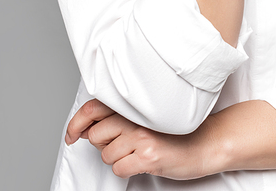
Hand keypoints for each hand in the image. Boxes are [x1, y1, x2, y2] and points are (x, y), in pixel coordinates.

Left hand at [65, 99, 218, 179]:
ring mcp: (141, 135)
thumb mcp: (145, 117)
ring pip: (106, 154)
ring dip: (117, 158)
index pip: (93, 108)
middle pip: (95, 135)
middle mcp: (135, 116)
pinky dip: (126, 170)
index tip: (71, 134)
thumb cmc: (175, 131)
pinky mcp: (147, 155)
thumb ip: (120, 116)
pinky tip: (142, 162)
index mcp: (133, 104)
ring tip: (137, 153)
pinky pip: (118, 168)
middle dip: (104, 144)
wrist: (205, 143)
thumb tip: (86, 127)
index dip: (76, 123)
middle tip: (123, 145)